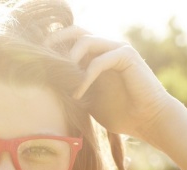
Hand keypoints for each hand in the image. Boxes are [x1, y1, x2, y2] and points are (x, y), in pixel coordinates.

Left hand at [49, 27, 179, 142]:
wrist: (149, 121)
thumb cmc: (121, 114)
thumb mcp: (89, 101)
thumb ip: (73, 89)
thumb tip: (48, 88)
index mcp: (97, 55)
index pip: (71, 40)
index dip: (54, 46)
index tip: (37, 61)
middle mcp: (107, 47)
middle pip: (76, 31)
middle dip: (56, 40)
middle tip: (42, 57)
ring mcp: (118, 49)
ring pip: (86, 40)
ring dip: (70, 59)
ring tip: (62, 79)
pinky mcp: (127, 57)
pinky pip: (99, 61)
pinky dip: (86, 76)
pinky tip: (78, 93)